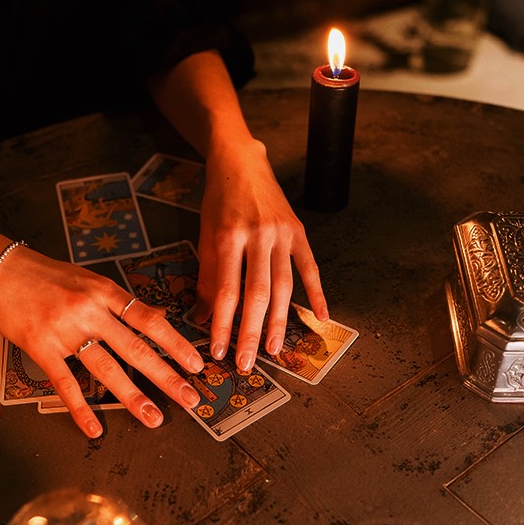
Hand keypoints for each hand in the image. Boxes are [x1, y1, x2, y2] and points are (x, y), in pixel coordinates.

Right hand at [0, 247, 202, 436]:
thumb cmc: (43, 273)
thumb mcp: (87, 279)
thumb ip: (117, 301)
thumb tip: (153, 316)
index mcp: (104, 291)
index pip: (149, 320)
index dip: (175, 343)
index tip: (195, 363)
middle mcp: (89, 310)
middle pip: (135, 348)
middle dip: (167, 376)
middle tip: (190, 398)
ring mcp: (64, 330)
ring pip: (106, 369)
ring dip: (133, 397)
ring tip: (153, 417)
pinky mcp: (40, 347)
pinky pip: (65, 383)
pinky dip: (80, 409)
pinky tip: (94, 428)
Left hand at [194, 139, 327, 370]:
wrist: (241, 161)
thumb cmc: (218, 201)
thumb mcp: (205, 235)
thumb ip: (206, 277)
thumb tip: (202, 318)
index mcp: (229, 237)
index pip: (226, 291)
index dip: (222, 324)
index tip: (219, 350)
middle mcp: (258, 236)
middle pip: (257, 294)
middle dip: (252, 332)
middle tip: (247, 362)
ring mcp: (282, 234)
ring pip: (284, 286)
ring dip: (279, 321)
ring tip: (274, 349)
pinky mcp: (300, 232)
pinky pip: (310, 268)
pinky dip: (318, 294)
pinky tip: (321, 317)